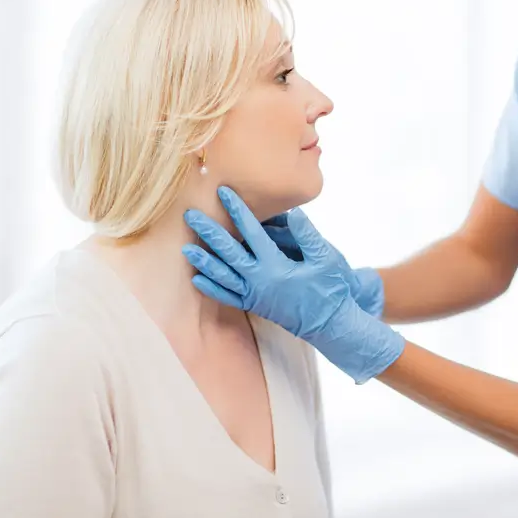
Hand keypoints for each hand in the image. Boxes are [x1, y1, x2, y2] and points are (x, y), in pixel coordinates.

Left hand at [181, 187, 402, 383]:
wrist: (330, 324)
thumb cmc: (331, 289)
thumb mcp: (326, 258)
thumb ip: (308, 235)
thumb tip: (292, 213)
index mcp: (276, 266)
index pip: (251, 232)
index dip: (237, 210)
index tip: (223, 193)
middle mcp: (259, 281)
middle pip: (228, 252)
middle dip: (209, 232)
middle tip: (190, 215)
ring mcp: (255, 296)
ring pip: (222, 276)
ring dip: (203, 260)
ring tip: (186, 247)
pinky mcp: (255, 306)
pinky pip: (227, 297)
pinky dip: (211, 288)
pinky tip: (197, 279)